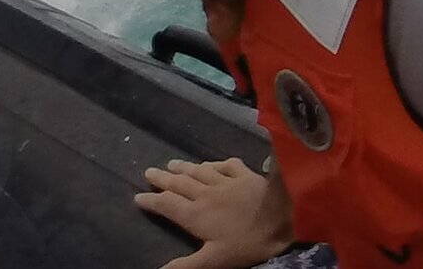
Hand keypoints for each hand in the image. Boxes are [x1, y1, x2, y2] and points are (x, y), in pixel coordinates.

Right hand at [136, 156, 295, 268]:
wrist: (284, 216)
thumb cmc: (247, 242)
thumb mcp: (213, 261)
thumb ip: (184, 266)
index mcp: (196, 214)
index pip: (167, 205)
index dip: (151, 201)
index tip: (138, 197)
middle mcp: (207, 194)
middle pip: (180, 184)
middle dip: (162, 179)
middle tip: (148, 172)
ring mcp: (228, 182)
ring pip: (200, 172)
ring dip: (185, 167)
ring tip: (172, 163)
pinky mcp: (247, 175)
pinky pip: (227, 165)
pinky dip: (216, 163)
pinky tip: (212, 163)